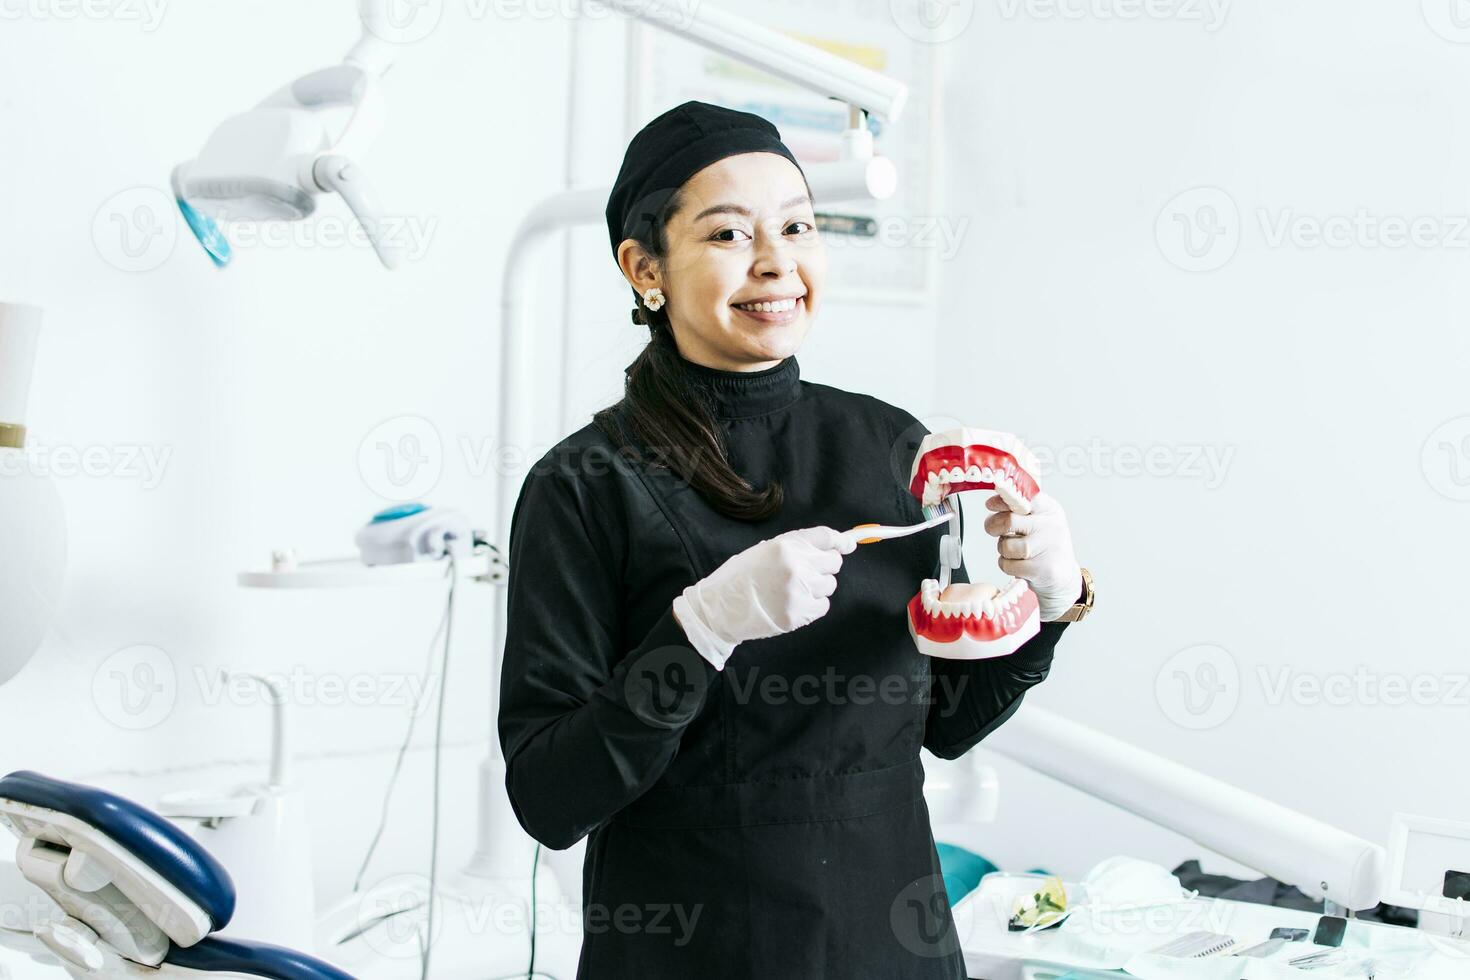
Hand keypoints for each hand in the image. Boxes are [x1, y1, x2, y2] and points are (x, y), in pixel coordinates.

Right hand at [672, 526, 855, 669]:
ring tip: (793, 590)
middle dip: (824, 566)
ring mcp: (798, 591)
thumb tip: (836, 544)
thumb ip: (797, 546)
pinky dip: (813, 605)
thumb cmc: (741, 576)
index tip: (848, 545)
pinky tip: (793, 603)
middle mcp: (795, 565)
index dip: (841, 541)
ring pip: (829, 585)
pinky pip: (823, 605)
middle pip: (833, 562)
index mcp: (785, 545)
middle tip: (805, 572)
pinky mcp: (798, 614)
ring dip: (817, 587)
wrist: (720, 608)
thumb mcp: (765, 551)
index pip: (826, 538)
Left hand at [982, 491, 1081, 621]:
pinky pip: (1008, 565)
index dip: (1002, 500)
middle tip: (992, 530)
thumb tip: (991, 502)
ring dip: (1003, 549)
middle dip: (993, 526)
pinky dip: (1007, 565)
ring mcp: (1048, 548)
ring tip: (1013, 551)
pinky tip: (1018, 565)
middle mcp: (1051, 525)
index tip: (990, 505)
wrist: (1063, 575)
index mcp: (1049, 509)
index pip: (1024, 496)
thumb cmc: (1045, 545)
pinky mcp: (1043, 569)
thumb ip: (1018, 509)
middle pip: (1009, 521)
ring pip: (1006, 545)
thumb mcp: (1038, 520)